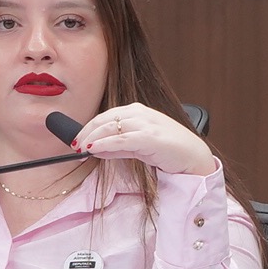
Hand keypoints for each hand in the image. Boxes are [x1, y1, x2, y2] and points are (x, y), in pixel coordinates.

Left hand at [65, 103, 215, 176]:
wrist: (194, 157)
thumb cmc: (170, 150)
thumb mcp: (139, 146)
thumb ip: (118, 147)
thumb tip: (95, 149)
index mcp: (138, 111)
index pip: (106, 116)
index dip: (88, 127)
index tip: (76, 140)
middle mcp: (140, 113)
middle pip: (104, 120)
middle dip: (85, 133)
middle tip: (73, 146)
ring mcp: (146, 124)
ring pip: (110, 127)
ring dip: (91, 138)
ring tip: (79, 149)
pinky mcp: (150, 137)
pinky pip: (121, 139)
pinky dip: (105, 144)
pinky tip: (93, 149)